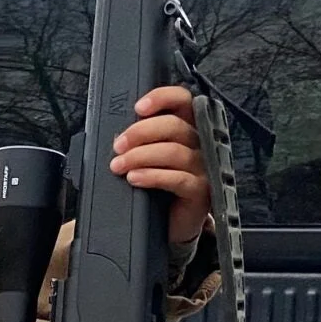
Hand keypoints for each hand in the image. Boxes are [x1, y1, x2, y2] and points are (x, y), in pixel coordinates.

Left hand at [111, 85, 210, 248]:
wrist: (171, 223)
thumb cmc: (159, 187)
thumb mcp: (147, 158)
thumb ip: (138, 141)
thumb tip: (117, 135)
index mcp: (186, 127)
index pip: (181, 101)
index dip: (162, 98)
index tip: (138, 108)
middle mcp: (199, 143)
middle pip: (174, 125)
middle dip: (141, 132)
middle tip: (118, 146)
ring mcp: (203, 167)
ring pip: (173, 151)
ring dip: (140, 157)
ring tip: (119, 166)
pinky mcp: (201, 190)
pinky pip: (177, 178)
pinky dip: (152, 176)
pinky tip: (135, 179)